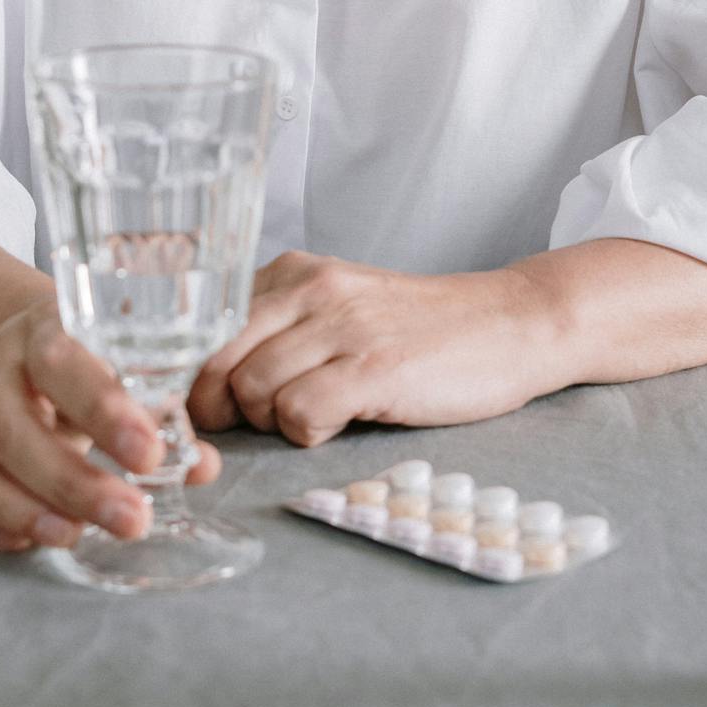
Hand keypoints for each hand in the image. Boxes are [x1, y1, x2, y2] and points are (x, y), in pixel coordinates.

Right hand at [0, 290, 220, 553]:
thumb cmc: (100, 357)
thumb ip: (168, 413)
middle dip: (69, 480)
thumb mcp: (135, 365)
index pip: (62, 359)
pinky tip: (23, 543)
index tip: (149, 457)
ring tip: (74, 538)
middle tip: (129, 519)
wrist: (33, 340)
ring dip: (16, 508)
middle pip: (9, 422)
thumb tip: (201, 466)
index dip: (101, 409)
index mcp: (50, 326)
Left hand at [187, 250, 555, 447]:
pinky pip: (298, 414)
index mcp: (295, 273)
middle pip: (214, 361)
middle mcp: (311, 288)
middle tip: (253, 428)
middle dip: (219, 410)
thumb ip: (278, 329)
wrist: (510, 322)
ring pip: (250, 390)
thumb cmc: (421, 329)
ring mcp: (343, 326)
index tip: (210, 409)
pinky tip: (341, 421)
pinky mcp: (374, 368)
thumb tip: (207, 383)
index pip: (203, 326)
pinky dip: (307, 433)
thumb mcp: (339, 309)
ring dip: (271, 422)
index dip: (196, 378)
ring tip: (316, 414)